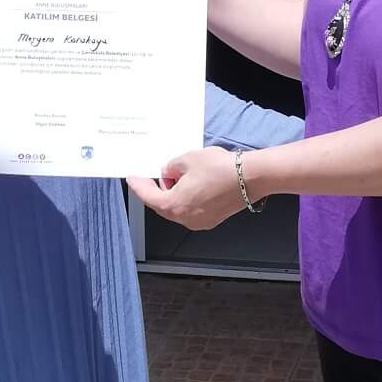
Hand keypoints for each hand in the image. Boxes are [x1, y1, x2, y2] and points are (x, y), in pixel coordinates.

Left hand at [128, 148, 246, 231]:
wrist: (250, 178)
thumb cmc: (220, 169)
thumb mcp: (186, 159)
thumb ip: (171, 167)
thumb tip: (169, 172)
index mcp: (174, 206)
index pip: (148, 197)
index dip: (138, 186)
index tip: (131, 179)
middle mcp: (185, 219)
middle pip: (162, 205)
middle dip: (156, 190)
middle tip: (153, 175)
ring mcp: (199, 222)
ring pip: (178, 208)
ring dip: (173, 194)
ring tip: (178, 175)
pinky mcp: (211, 219)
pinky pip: (191, 209)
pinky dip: (187, 198)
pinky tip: (192, 184)